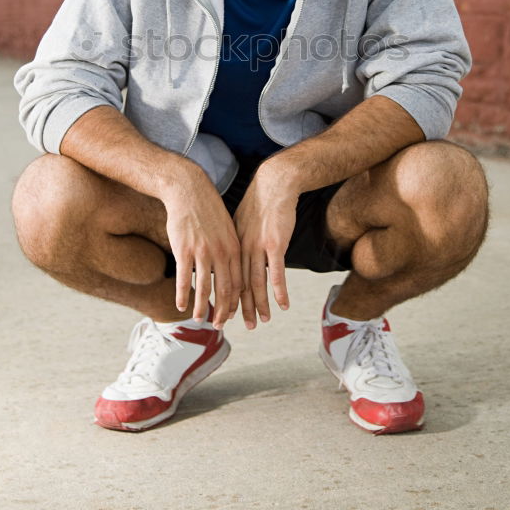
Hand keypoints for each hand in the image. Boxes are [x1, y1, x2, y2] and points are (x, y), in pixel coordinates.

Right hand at [162, 164, 242, 328]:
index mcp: (233, 247)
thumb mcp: (226, 227)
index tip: (231, 314)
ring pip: (204, 287)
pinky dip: (183, 294)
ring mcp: (202, 251)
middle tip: (219, 326)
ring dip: (203, 307)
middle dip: (223, 311)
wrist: (189, 190)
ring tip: (199, 320)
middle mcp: (221, 252)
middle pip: (225, 288)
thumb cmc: (207, 209)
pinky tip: (181, 306)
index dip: (235, 302)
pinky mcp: (184, 249)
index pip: (238, 282)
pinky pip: (183, 277)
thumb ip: (229, 248)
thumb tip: (231, 266)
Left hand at [233, 161, 298, 328]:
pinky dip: (279, 291)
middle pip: (239, 284)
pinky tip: (283, 304)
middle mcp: (242, 247)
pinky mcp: (276, 244)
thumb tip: (237, 255)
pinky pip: (277, 273)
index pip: (228, 277)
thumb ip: (239, 241)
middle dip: (239, 307)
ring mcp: (258, 246)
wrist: (274, 184)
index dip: (227, 297)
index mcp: (232, 244)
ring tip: (262, 321)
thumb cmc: (261, 203)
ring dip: (259, 304)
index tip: (226, 313)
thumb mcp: (242, 222)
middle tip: (240, 326)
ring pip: (256, 282)